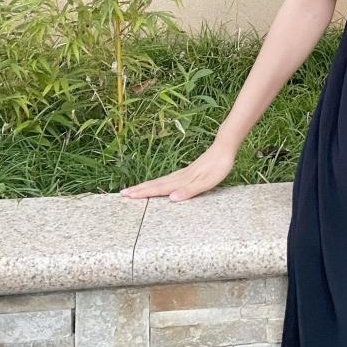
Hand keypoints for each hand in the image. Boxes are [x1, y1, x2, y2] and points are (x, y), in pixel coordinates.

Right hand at [117, 142, 235, 201]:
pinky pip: (168, 179)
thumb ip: (190, 190)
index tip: (127, 196)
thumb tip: (171, 199)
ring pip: (160, 181)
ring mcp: (183, 173)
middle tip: (122, 194)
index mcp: (182, 180)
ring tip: (134, 189)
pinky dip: (158, 182)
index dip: (143, 193)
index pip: (158, 188)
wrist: (224, 147)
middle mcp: (179, 176)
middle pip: (155, 184)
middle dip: (139, 190)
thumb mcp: (207, 182)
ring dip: (146, 186)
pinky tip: (158, 184)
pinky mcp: (188, 171)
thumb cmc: (218, 166)